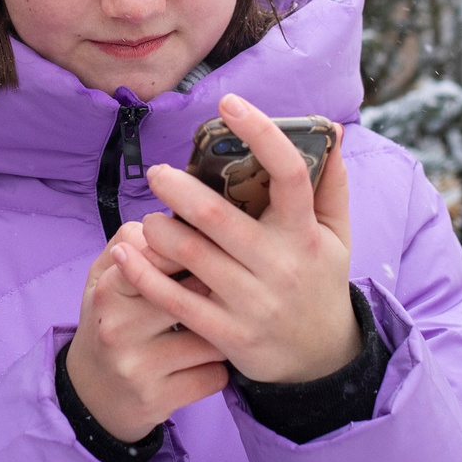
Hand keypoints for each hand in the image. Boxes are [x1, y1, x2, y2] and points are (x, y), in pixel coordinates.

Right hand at [69, 224, 229, 442]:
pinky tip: (203, 365)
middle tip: (228, 293)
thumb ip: (131, 241)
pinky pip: (215, 376)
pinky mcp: (159, 400)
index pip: (162, 255)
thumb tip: (171, 216)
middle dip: (218, 293)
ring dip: (224, 335)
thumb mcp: (105, 279)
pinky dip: (217, 370)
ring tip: (214, 331)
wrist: (91, 397)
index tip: (213, 253)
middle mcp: (118, 328)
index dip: (197, 251)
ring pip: (213, 339)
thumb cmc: (111, 323)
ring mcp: (138, 368)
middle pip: (195, 295)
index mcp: (108, 290)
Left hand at [135, 94, 358, 384]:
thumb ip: (333, 182)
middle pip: (219, 217)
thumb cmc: (319, 280)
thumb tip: (329, 128)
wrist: (320, 358)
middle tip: (156, 172)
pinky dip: (144, 274)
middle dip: (179, 189)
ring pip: (191, 256)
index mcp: (305, 233)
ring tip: (147, 219)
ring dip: (159, 231)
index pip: (289, 174)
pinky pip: (175, 300)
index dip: (261, 133)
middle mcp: (279, 265)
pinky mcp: (226, 333)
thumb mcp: (338, 235)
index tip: (229, 103)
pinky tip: (124, 252)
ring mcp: (251, 302)